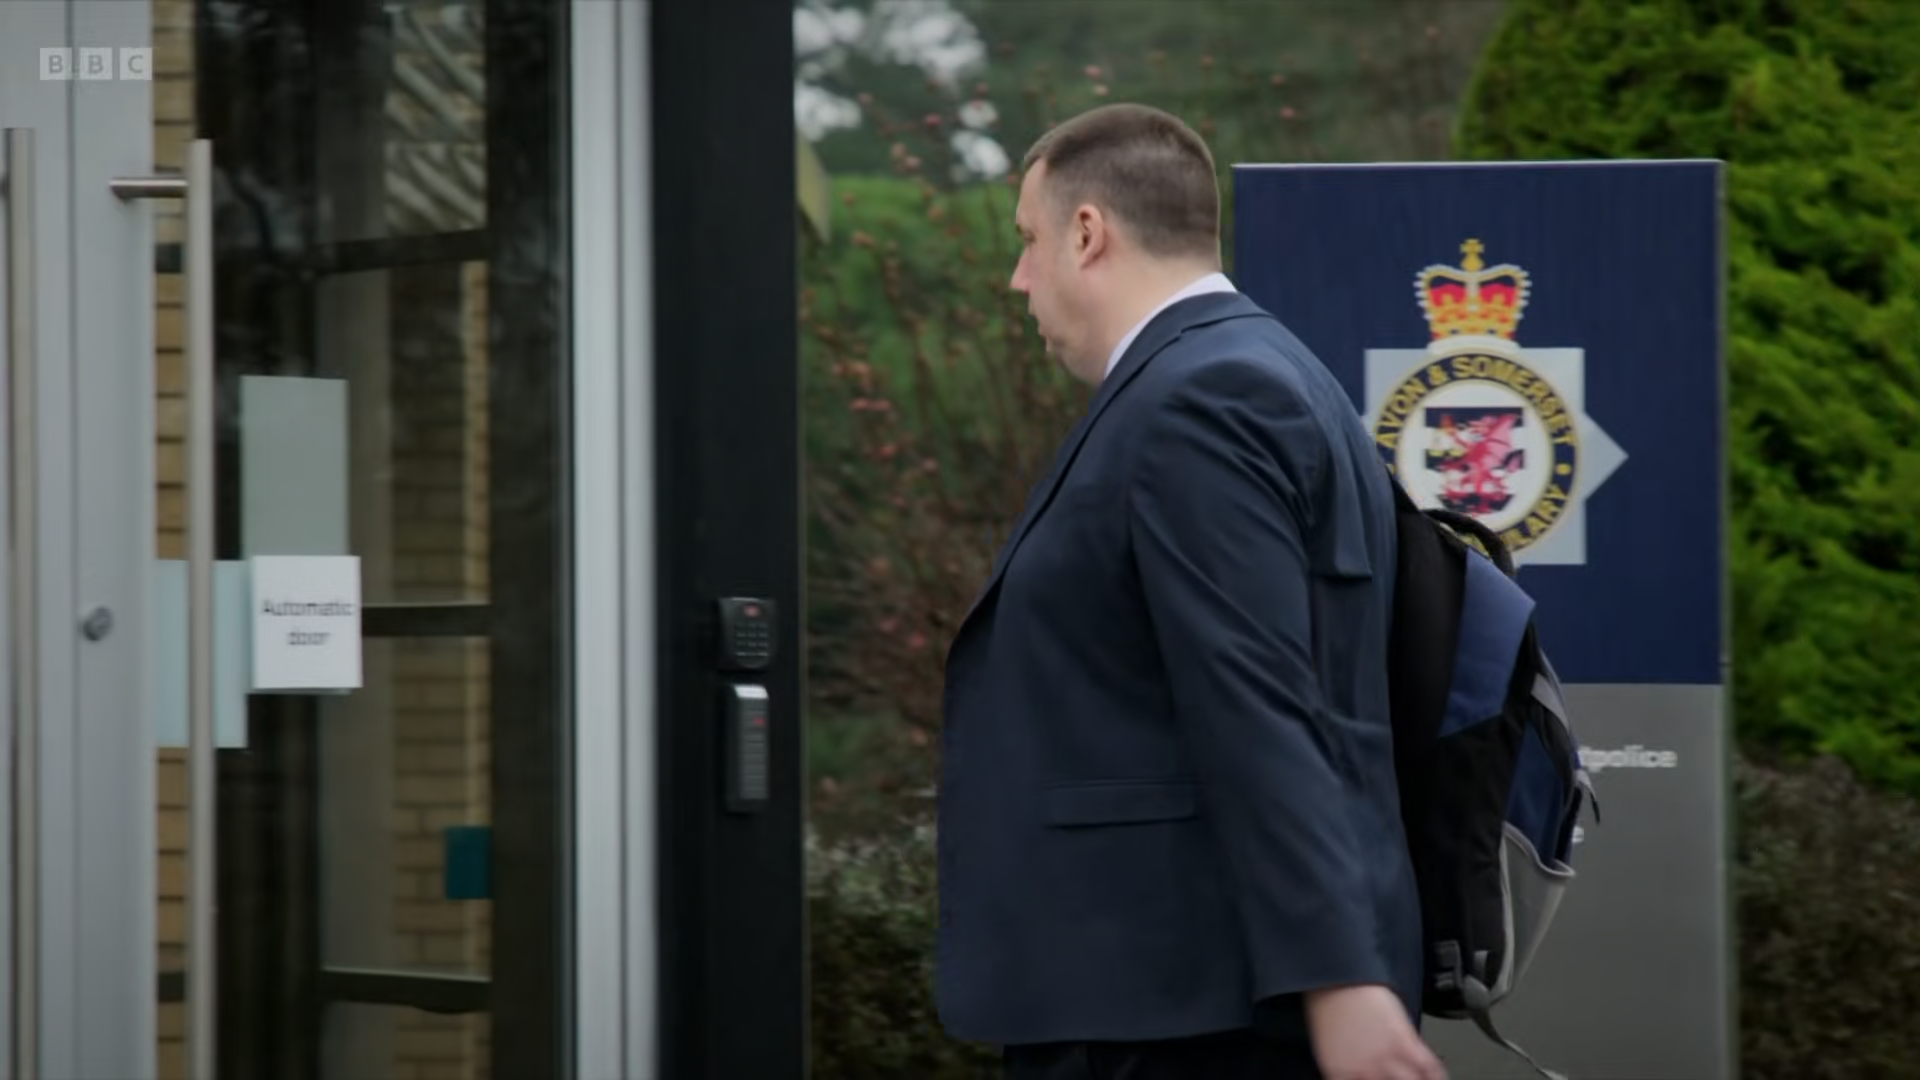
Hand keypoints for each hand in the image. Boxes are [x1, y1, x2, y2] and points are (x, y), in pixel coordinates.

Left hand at [1303, 984, 1447, 1079]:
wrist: (1335, 977)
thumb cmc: (1327, 1002)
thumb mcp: (1327, 1043)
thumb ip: (1346, 1065)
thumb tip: (1360, 1070)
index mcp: (1339, 1073)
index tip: (1385, 1079)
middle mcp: (1364, 1071)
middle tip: (1403, 1077)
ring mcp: (1385, 1058)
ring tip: (1421, 1078)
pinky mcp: (1404, 1041)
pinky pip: (1428, 1066)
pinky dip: (1435, 1074)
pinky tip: (1438, 1075)